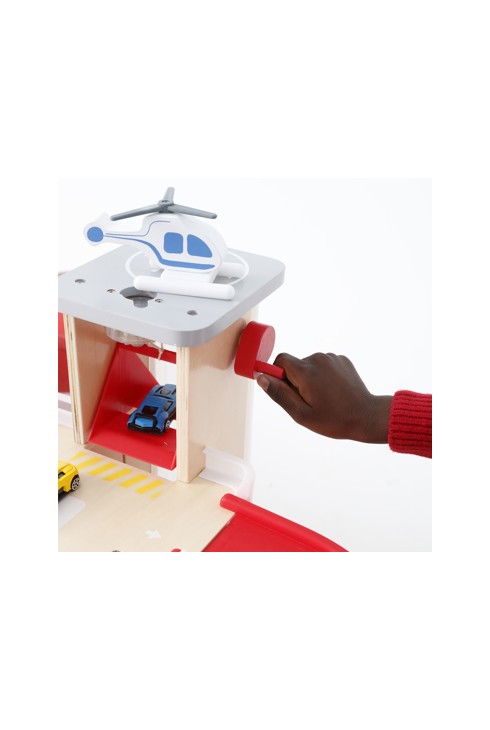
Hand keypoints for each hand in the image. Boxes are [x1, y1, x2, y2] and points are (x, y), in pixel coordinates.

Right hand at [257, 352, 392, 442]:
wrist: (366, 416)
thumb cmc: (333, 419)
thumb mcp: (301, 413)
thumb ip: (279, 394)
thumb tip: (261, 377)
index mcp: (306, 371)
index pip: (280, 360)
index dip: (279, 376)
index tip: (288, 391)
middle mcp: (318, 359)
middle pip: (295, 364)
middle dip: (296, 380)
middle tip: (309, 400)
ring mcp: (332, 358)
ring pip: (309, 365)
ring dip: (310, 378)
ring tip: (324, 397)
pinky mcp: (342, 359)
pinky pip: (323, 364)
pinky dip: (324, 375)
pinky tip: (333, 391)